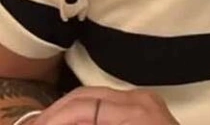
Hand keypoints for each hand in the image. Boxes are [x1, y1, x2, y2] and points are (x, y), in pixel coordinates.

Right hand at [32, 87, 178, 124]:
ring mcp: (144, 99)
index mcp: (134, 111)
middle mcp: (139, 98)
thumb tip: (61, 123)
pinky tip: (74, 123)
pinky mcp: (145, 105)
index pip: (83, 106)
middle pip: (85, 95)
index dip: (54, 119)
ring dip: (69, 112)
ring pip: (95, 97)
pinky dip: (87, 114)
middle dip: (56, 112)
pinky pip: (108, 103)